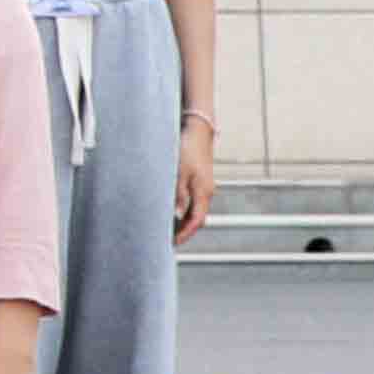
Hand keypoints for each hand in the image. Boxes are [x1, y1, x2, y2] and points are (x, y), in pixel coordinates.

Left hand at [173, 111, 216, 241]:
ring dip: (183, 220)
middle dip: (184, 230)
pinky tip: (172, 211)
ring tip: (167, 229)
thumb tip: (176, 216)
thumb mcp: (180, 171)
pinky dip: (184, 210)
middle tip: (168, 239)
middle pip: (197, 218)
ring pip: (195, 210)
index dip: (185, 233)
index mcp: (203, 192)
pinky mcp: (199, 181)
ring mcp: (204, 187)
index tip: (173, 243)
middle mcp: (206, 192)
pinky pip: (193, 201)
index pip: (196, 220)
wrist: (198, 131)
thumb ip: (179, 194)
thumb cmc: (187, 149)